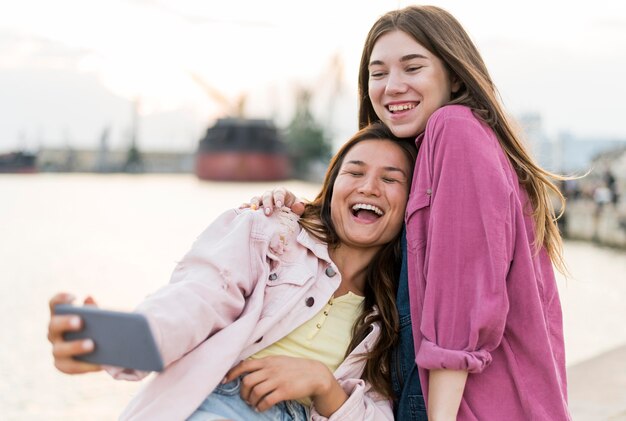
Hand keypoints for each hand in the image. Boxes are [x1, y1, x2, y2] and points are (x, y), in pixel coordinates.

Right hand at [48, 292, 102, 373]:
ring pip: (59, 349)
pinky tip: (99, 363)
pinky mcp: (63, 364)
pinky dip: (84, 366)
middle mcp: (54, 332)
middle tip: (80, 322)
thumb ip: (94, 309)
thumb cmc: (100, 326)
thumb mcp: (100, 317)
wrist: (104, 348)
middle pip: (53, 325)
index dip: (60, 299)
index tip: (74, 297)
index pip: (54, 304)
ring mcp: (57, 348)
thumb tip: (89, 299)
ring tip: (91, 345)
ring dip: (74, 346)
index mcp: (61, 315)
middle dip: (65, 323)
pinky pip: (70, 367)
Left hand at [224, 356, 346, 414]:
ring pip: (255, 392)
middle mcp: (271, 369)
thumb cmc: (295, 368)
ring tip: (254, 404)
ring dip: (251, 401)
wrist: (314, 374)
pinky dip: (261, 406)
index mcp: (268, 361)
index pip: (245, 365)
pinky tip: (261, 408)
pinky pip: (267, 401)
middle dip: (243, 392)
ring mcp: (278, 380)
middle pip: (247, 381)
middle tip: (245, 398)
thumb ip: (264, 364)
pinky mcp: (284, 391)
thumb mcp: (278, 361)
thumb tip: (247, 369)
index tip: (225, 381)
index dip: (232, 373)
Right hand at [241, 187, 305, 216]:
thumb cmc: (294, 211)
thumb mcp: (299, 209)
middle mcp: (270, 194)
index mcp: (282, 192)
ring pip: (256, 198)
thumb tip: (298, 206)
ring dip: (254, 204)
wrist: (288, 215)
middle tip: (269, 213)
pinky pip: (249, 205)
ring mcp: (262, 200)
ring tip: (253, 210)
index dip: (278, 198)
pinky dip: (245, 206)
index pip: (279, 192)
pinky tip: (241, 209)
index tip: (279, 205)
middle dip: (267, 204)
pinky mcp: (256, 207)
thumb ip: (300, 207)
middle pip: (267, 196)